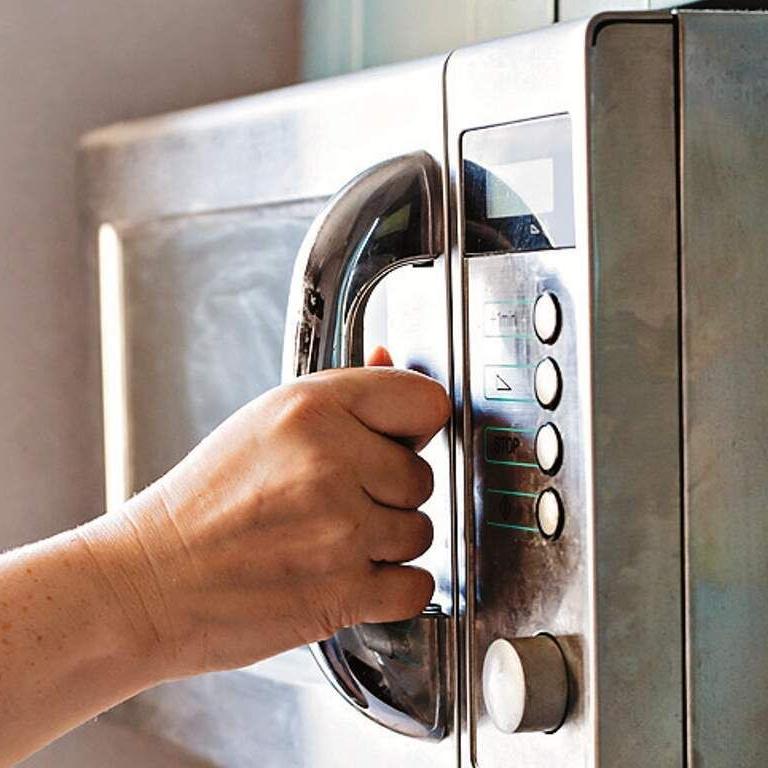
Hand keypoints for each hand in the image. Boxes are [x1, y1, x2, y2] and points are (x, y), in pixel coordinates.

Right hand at [81, 362, 449, 679]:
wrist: (152, 579)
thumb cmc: (205, 502)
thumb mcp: (265, 422)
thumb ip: (341, 394)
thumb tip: (390, 359)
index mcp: (313, 407)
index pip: (427, 402)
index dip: (417, 426)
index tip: (402, 442)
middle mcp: (331, 461)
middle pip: (424, 476)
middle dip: (391, 493)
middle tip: (339, 502)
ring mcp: (340, 529)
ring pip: (422, 532)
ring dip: (388, 543)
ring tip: (332, 541)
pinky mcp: (342, 593)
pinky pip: (416, 587)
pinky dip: (393, 589)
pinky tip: (351, 576)